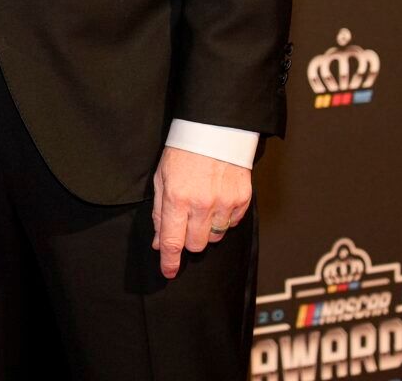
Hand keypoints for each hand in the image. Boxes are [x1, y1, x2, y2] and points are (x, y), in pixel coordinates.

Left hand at [150, 146, 250, 278]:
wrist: (215, 130)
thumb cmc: (183, 151)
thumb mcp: (161, 178)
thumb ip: (159, 212)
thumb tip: (160, 241)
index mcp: (177, 198)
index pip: (172, 242)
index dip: (169, 261)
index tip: (168, 272)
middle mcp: (202, 205)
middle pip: (195, 245)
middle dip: (187, 240)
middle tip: (185, 223)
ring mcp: (224, 203)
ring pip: (215, 237)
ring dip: (206, 230)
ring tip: (202, 208)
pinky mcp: (242, 200)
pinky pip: (231, 224)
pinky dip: (223, 219)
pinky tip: (217, 200)